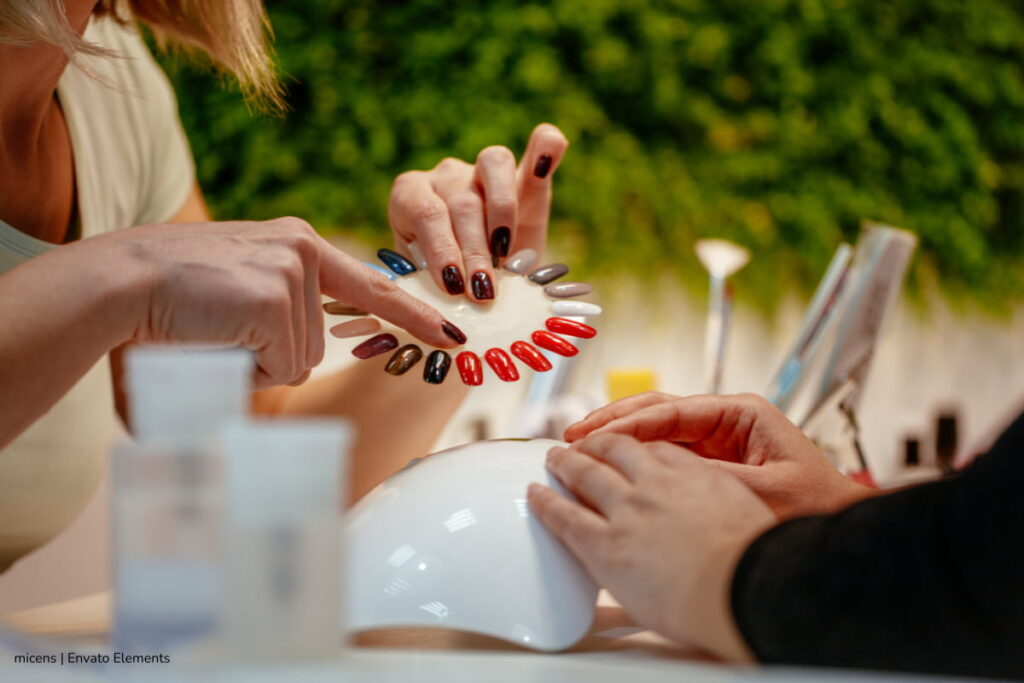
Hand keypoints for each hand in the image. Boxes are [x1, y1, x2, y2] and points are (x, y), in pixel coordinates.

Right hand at [103, 217, 457, 388]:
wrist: (117, 282)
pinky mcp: (276, 297)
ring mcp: (293, 271)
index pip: (370, 286)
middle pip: (316, 345)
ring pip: (298, 360)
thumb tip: (298, 368)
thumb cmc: (164, 301)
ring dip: (254, 363)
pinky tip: (214, 335)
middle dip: (269, 358)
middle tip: (217, 330)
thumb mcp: (236, 295)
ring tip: (212, 330)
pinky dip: (245, 367)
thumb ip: (277, 321)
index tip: (452, 334)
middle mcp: (303, 250)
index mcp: (297, 245)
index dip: (414, 314)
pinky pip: (279, 365)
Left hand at [387, 123, 567, 300]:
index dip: (441, 250)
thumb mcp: (430, 285)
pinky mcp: (526, 175)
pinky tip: (548, 160)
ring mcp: (483, 169)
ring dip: (503, 214)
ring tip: (507, 256)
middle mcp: (445, 176)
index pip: (426, 213)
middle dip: (474, 252)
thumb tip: (438, 308)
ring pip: (493, 165)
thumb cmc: (447, 284)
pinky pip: (539, 146)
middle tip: (482, 292)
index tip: (453, 288)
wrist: (477, 282)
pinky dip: (545, 149)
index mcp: (410, 196)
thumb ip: (432, 285)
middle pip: (462, 202)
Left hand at [528, 433, 774, 659]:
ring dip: (566, 462)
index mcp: (693, 474)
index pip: (656, 448)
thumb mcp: (746, 512)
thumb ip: (719, 502)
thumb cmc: (753, 562)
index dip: (636, 445)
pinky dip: (546, 501)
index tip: (628, 447)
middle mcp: (655, 483)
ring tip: (555, 458)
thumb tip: (716, 511)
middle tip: (582, 445)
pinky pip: (564, 516)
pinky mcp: (604, 543)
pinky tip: (536, 493)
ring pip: (585, 473)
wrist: (741, 587)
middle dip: (595, 444)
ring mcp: (626, 510)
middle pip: (615, 449)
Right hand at [565, 392, 875, 518]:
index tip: (593, 435)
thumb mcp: (760, 492)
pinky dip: (635, 456)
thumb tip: (656, 470)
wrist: (841, 531)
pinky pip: (665, 453)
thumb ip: (709, 477)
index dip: (627, 422)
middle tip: (574, 434)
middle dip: (613, 421)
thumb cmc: (816, 508)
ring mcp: (717, 440)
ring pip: (656, 430)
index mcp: (741, 414)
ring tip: (580, 444)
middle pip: (657, 411)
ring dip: (618, 436)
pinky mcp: (712, 463)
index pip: (671, 411)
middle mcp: (726, 421)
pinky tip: (609, 466)